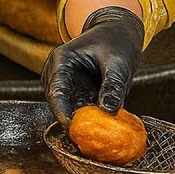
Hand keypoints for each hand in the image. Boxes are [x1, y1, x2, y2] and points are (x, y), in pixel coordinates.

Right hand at [41, 7, 144, 127]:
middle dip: (69, 120)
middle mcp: (56, 73)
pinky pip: (77, 109)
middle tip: (84, 140)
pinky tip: (99, 129)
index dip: (61, 111)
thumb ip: (113, 85)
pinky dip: (86, 118)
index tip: (71, 127)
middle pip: (57, 102)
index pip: (56, 90)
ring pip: (66, 108)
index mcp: (61, 60)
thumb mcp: (119, 63)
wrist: (117, 33)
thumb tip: (108, 111)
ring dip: (78, 121)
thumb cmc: (117, 41)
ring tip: (93, 137)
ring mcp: (64, 84)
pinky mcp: (74, 93)